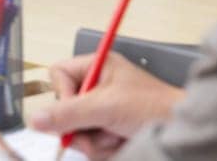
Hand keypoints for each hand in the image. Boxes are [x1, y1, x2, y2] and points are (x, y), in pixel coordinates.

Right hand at [27, 52, 184, 159]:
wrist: (180, 131)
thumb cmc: (154, 106)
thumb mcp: (107, 107)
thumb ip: (69, 113)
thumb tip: (36, 118)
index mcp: (98, 66)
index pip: (58, 74)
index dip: (63, 94)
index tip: (78, 109)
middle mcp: (97, 86)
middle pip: (64, 109)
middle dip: (83, 126)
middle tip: (104, 126)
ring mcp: (101, 111)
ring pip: (76, 132)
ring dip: (96, 141)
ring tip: (118, 134)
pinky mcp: (107, 131)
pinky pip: (89, 146)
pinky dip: (104, 149)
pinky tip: (121, 142)